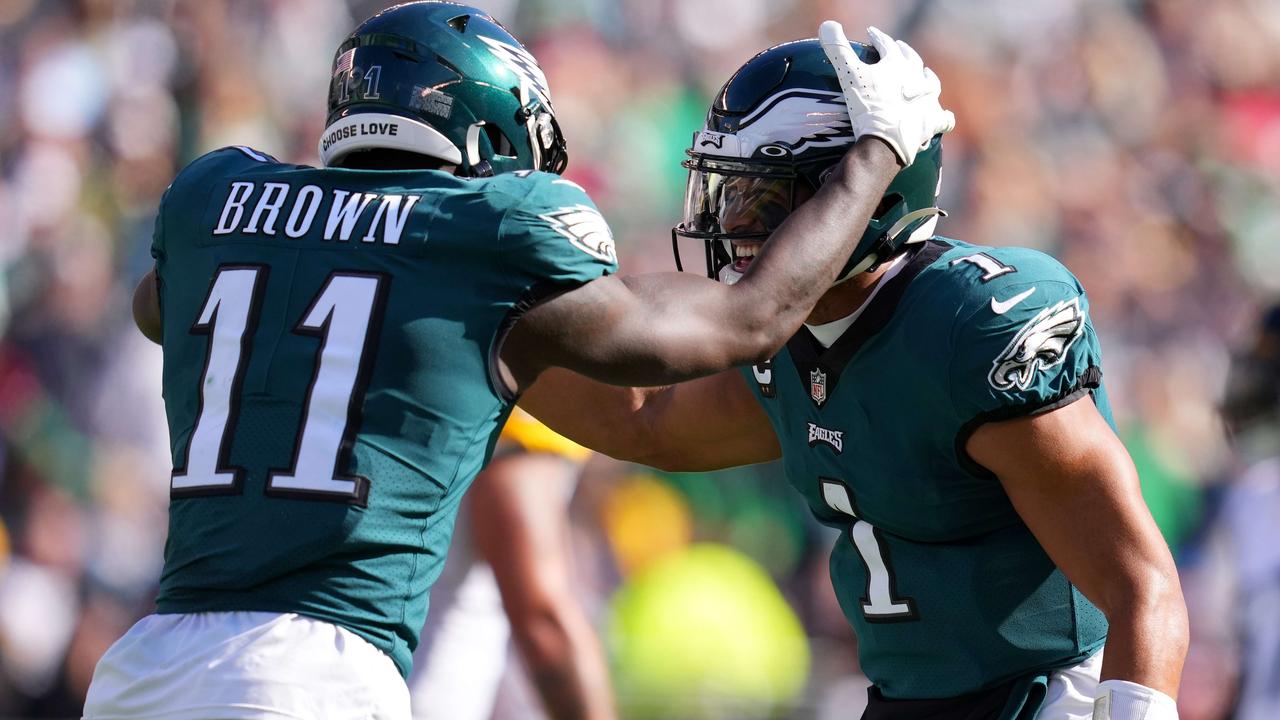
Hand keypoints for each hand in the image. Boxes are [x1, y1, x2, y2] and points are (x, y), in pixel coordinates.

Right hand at [819, 22, 954, 165]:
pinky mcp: (933, 121)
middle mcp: (917, 77)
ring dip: (926, 76)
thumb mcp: (848, 76)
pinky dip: (943, 116)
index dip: (877, 37)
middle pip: (911, 59)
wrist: (884, 141)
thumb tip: (827, 25)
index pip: (886, 44)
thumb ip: (838, 50)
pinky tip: (944, 115)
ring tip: (924, 73)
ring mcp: (928, 99)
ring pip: (930, 82)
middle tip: (898, 46)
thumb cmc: (867, 106)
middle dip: (903, 51)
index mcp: (897, 63)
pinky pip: (943, 118)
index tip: (871, 33)